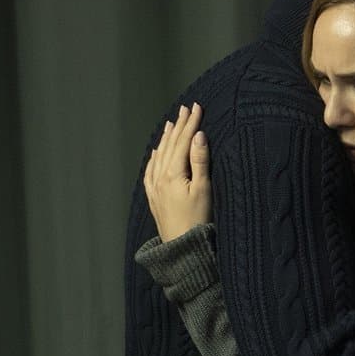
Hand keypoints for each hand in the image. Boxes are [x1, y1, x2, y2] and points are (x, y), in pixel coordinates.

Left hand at [143, 103, 211, 241]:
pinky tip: (158, 150)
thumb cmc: (197, 221)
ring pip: (159, 155)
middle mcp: (160, 177)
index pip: (183, 141)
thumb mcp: (203, 189)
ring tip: (172, 123)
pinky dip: (155, 156)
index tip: (197, 106)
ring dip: (167, 138)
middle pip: (170, 145)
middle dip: (179, 126)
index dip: (191, 123)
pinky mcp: (153, 197)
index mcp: (172, 173)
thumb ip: (200, 161)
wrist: (181, 249)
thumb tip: (198, 135)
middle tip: (185, 108)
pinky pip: (151, 170)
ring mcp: (154, 187)